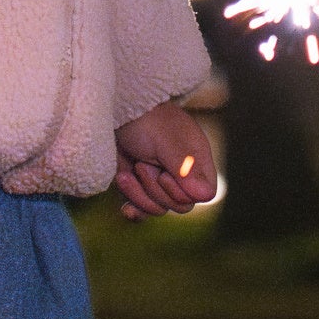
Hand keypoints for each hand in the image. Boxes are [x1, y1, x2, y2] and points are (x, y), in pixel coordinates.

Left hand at [112, 99, 217, 218]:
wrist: (112, 109)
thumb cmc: (144, 118)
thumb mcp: (166, 140)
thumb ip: (185, 167)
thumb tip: (206, 196)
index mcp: (195, 158)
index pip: (205, 194)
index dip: (184, 192)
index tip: (164, 175)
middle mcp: (181, 171)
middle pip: (181, 205)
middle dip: (156, 191)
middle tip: (141, 165)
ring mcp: (159, 179)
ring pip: (159, 208)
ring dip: (139, 194)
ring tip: (125, 174)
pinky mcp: (138, 185)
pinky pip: (142, 209)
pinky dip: (133, 207)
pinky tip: (125, 206)